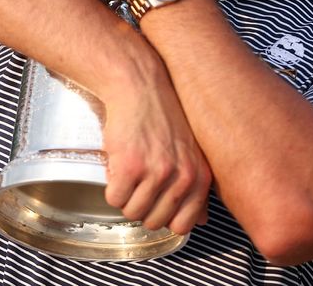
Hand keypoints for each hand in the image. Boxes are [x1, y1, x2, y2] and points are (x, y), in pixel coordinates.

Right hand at [100, 62, 212, 233]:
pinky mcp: (129, 166)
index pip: (182, 225)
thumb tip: (202, 220)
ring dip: (124, 197)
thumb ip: (197, 187)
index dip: (163, 217)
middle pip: (153, 222)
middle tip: (136, 184)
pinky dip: (111, 188)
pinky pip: (114, 199)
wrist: (139, 86)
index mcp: (199, 177)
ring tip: (127, 174)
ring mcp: (155, 172)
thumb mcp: (190, 150)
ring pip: (132, 212)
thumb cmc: (162, 116)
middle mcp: (182, 177)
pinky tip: (116, 168)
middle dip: (141, 207)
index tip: (154, 201)